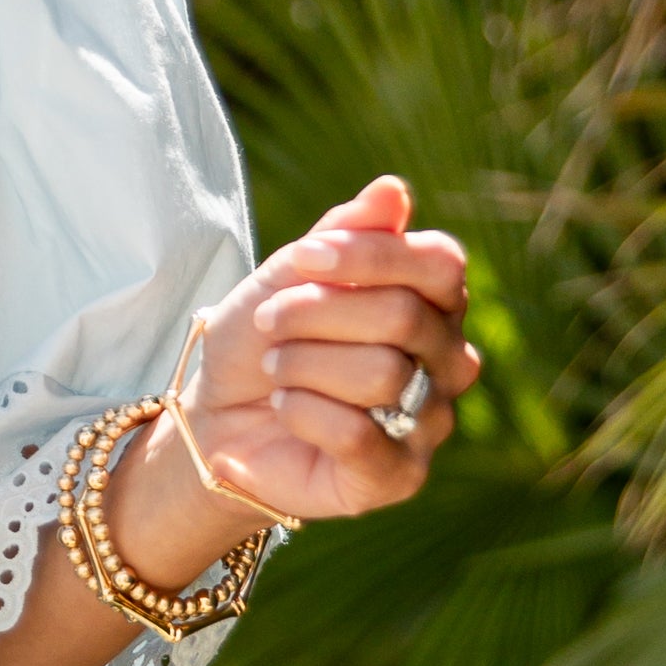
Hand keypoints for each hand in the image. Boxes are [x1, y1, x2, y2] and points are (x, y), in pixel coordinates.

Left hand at [177, 175, 478, 527]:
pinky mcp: (400, 475)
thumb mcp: (289, 275)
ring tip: (276, 370)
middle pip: (402, 315)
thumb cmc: (262, 340)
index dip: (367, 255)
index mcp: (434, 302)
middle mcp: (448, 359)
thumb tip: (393, 190)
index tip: (300, 259)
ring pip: (381, 373)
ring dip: (303, 363)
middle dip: (315, 312)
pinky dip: (302, 412)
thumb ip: (343, 234)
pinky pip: (359, 433)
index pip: (440, 262)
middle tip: (268, 322)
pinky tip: (283, 409)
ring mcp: (431, 420)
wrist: (217, 418)